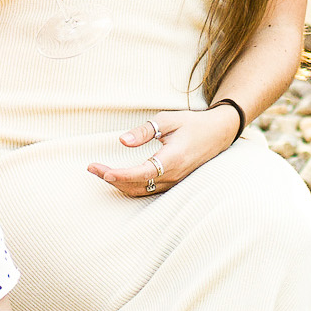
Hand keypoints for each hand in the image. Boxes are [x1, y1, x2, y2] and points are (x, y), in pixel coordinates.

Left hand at [88, 105, 241, 200]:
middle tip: (92, 168)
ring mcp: (174, 182)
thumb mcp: (169, 120)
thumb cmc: (192, 124)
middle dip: (112, 178)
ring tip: (100, 172)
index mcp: (174, 158)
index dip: (122, 175)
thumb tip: (123, 141)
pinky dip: (130, 186)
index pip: (143, 173)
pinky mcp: (173, 183)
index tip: (103, 171)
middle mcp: (174, 175)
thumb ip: (145, 130)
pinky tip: (118, 177)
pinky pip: (148, 191)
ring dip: (119, 184)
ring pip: (142, 191)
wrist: (218, 134)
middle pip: (138, 185)